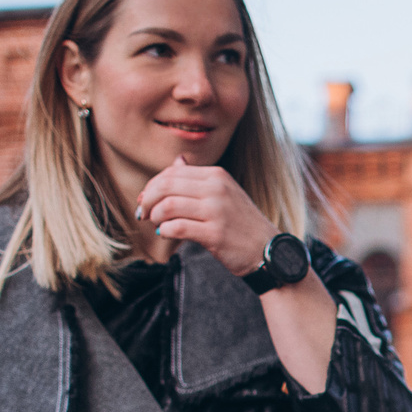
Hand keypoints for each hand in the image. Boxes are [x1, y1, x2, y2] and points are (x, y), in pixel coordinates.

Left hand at [135, 157, 272, 279]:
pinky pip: (177, 227)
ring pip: (169, 206)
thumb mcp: (224, 193)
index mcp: (217, 175)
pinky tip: (166, 234)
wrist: (267, 249)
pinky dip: (165, 230)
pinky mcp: (214, 234)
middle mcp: (217, 189)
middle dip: (148, 199)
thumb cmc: (241, 223)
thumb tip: (176, 162)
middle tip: (143, 212)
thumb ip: (198, 179)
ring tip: (155, 224)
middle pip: (167, 186)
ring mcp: (216, 211)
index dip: (152, 185)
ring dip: (155, 216)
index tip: (145, 198)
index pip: (173, 172)